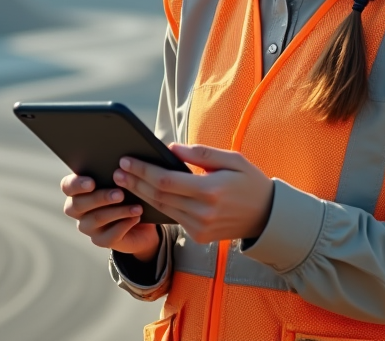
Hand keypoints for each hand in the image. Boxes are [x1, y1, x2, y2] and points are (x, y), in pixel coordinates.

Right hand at [61, 174, 160, 260]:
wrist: (139, 221)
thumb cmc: (126, 193)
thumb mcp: (121, 182)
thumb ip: (114, 174)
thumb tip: (120, 168)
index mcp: (77, 190)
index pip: (67, 186)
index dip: (77, 185)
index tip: (92, 183)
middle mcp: (77, 210)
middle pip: (79, 204)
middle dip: (100, 198)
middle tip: (120, 194)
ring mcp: (87, 227)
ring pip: (96, 219)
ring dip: (117, 212)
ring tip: (136, 207)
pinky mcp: (100, 241)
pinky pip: (108, 236)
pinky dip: (124, 226)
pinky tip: (135, 218)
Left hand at [113, 144, 273, 245]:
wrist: (268, 217)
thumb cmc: (250, 182)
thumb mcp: (232, 159)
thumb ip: (200, 154)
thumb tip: (170, 149)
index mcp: (210, 191)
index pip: (165, 181)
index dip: (142, 170)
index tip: (126, 161)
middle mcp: (203, 212)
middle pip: (158, 196)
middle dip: (135, 181)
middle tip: (116, 170)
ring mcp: (200, 227)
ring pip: (162, 208)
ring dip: (140, 194)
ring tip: (123, 180)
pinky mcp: (198, 236)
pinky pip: (172, 217)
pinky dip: (156, 205)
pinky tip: (143, 194)